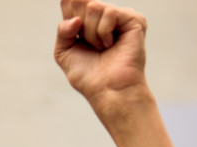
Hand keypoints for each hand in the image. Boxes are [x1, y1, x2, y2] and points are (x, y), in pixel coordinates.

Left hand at [54, 0, 148, 117]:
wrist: (107, 89)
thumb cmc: (87, 75)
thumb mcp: (64, 51)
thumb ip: (63, 30)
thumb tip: (76, 19)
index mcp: (88, 21)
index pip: (71, 1)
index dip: (68, 11)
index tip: (72, 29)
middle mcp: (104, 15)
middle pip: (79, 1)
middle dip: (78, 26)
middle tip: (89, 45)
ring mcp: (119, 16)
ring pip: (93, 5)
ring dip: (90, 33)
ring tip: (101, 48)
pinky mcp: (133, 19)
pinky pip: (109, 13)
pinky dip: (103, 32)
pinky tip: (110, 45)